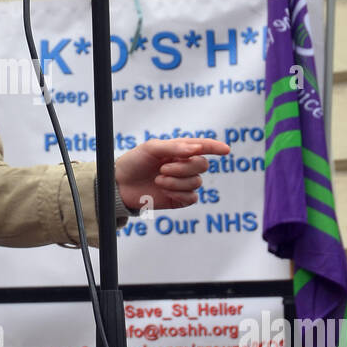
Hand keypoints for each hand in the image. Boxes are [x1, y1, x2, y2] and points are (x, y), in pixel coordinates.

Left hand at [114, 138, 229, 211]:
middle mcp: (183, 165)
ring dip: (176, 181)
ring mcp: (182, 183)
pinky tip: (166, 192)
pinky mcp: (179, 199)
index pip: (202, 147)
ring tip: (158, 180)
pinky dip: (179, 194)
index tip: (226, 150)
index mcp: (179, 150)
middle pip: (202, 165)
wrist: (120, 185)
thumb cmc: (134, 162)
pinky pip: (192, 198)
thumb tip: (196, 149)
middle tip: (163, 169)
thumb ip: (173, 147)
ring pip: (196, 182)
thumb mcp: (150, 148)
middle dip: (184, 167)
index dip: (215, 147)